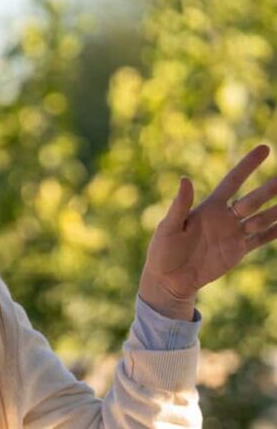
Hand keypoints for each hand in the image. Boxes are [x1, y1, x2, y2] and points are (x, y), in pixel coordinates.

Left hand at [139, 145, 276, 315]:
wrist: (169, 280)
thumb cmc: (163, 251)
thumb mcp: (168, 227)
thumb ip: (180, 205)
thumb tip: (185, 179)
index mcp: (209, 207)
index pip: (233, 181)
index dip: (248, 165)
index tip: (265, 148)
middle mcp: (225, 218)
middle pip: (253, 200)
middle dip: (270, 189)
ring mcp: (233, 234)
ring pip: (261, 219)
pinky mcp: (237, 251)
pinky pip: (260, 240)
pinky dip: (274, 233)